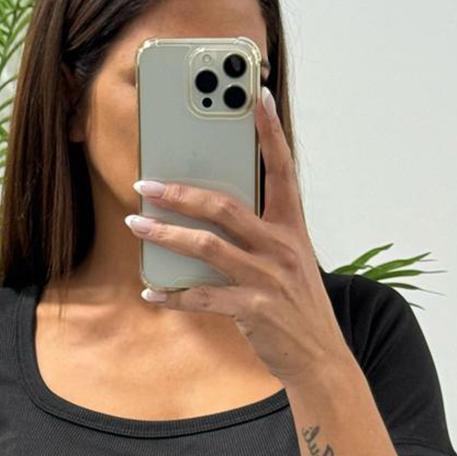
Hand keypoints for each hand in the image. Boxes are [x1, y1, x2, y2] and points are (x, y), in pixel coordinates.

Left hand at [126, 86, 346, 384]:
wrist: (321, 361)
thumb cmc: (298, 308)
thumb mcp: (291, 264)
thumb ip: (261, 237)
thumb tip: (213, 215)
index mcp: (293, 229)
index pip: (283, 169)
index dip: (270, 131)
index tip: (256, 94)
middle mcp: (282, 248)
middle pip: (225, 206)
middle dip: (180, 192)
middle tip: (144, 184)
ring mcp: (267, 279)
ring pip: (206, 246)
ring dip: (164, 234)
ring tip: (135, 224)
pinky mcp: (253, 310)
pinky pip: (202, 298)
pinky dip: (172, 296)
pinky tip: (151, 293)